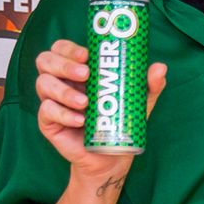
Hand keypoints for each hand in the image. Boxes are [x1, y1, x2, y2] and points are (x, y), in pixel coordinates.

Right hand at [34, 39, 166, 188]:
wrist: (111, 155)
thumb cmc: (120, 120)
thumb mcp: (138, 100)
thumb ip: (149, 84)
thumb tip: (160, 67)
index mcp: (78, 69)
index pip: (61, 48)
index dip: (68, 48)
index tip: (87, 54)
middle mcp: (61, 81)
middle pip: (45, 60)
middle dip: (63, 64)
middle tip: (86, 74)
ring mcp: (52, 101)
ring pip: (43, 83)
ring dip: (64, 90)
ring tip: (85, 102)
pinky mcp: (48, 122)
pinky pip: (46, 111)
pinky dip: (63, 113)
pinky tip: (80, 120)